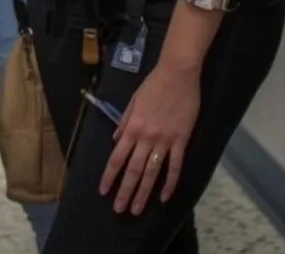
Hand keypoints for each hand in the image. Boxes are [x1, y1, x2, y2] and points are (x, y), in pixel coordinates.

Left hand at [99, 61, 199, 213]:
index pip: (117, 157)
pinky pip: (175, 166)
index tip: (103, 190)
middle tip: (119, 209)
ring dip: (144, 193)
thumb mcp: (133, 101)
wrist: (177, 75)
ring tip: (137, 209)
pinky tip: (164, 196)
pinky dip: (169, 183)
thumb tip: (116, 140)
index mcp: (132, 127)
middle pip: (133, 169)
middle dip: (125, 190)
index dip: (110, 175)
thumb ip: (125, 121)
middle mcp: (146, 137)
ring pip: (152, 172)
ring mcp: (164, 140)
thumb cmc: (153, 85)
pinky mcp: (181, 141)